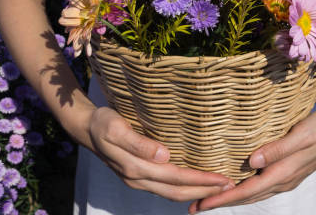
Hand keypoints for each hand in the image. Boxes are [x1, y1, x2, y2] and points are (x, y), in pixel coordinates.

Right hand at [86, 106, 234, 201]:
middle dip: (205, 191)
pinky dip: (183, 188)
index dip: (201, 181)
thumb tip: (165, 156)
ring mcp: (137, 180)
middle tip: (230, 187)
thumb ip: (139, 144)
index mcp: (136, 168)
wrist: (85, 127)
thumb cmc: (103, 123)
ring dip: (196, 192)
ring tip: (217, 188)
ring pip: (171, 193)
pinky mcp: (137, 175)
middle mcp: (138, 178)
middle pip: (177, 192)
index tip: (223, 179)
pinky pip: (165, 187)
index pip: (176, 178)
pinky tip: (194, 182)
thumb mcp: (117, 128)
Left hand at [188, 111, 315, 212]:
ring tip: (206, 200)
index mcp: (283, 173)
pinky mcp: (284, 174)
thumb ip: (277, 149)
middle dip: (219, 203)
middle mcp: (281, 181)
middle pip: (246, 197)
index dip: (223, 198)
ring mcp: (283, 180)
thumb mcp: (300, 134)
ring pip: (251, 195)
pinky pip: (258, 188)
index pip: (247, 190)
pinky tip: (231, 187)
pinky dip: (242, 191)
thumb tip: (252, 162)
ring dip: (229, 199)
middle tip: (194, 206)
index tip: (202, 203)